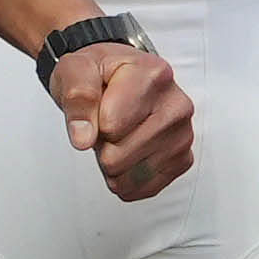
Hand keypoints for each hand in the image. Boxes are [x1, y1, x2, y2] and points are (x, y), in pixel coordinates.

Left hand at [47, 28, 194, 200]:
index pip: (110, 125)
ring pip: (128, 177)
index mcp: (154, 75)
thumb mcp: (75, 70)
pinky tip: (127, 152)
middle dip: (101, 145)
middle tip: (106, 122)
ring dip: (112, 163)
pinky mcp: (182, 159)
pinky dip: (126, 178)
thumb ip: (77, 98)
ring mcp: (183, 134)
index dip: (92, 122)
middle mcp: (176, 105)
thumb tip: (84, 138)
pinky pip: (143, 188)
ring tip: (117, 134)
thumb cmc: (99, 72)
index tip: (98, 104)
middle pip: (118, 156)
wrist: (117, 77)